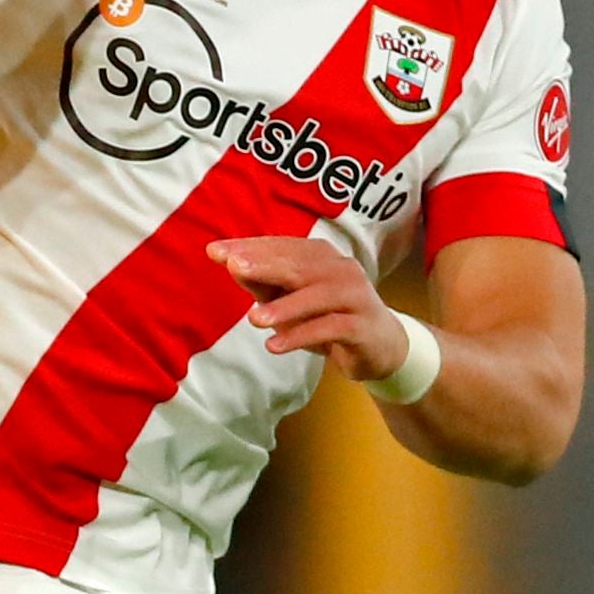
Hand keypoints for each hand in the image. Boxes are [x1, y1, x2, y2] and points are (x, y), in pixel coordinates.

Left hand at [212, 234, 409, 379]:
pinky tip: (275, 346)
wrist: (379, 346)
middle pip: (299, 265)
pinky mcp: (361, 326)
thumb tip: (231, 264)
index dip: (249, 248)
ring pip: (317, 296)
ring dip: (285, 307)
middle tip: (233, 267)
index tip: (214, 251)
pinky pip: (330, 328)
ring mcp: (354, 296)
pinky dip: (302, 336)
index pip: (280, 247)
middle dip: (264, 266)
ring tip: (254, 319)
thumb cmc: (327, 317)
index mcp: (320, 256)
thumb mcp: (291, 301)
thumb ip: (265, 284)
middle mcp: (340, 269)